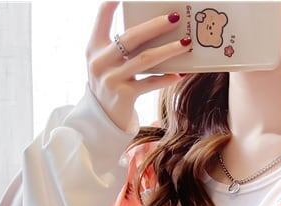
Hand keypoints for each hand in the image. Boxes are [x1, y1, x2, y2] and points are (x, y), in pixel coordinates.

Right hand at [87, 1, 191, 130]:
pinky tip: (180, 73)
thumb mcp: (107, 61)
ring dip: (168, 50)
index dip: (113, 2)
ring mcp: (111, 79)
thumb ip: (121, 46)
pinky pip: (150, 83)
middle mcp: (100, 61)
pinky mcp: (123, 96)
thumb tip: (156, 28)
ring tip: (186, 44)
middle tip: (176, 18)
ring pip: (145, 59)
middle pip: (131, 37)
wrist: (102, 119)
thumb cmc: (111, 83)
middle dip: (156, 26)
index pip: (102, 16)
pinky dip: (166, 78)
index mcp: (94, 46)